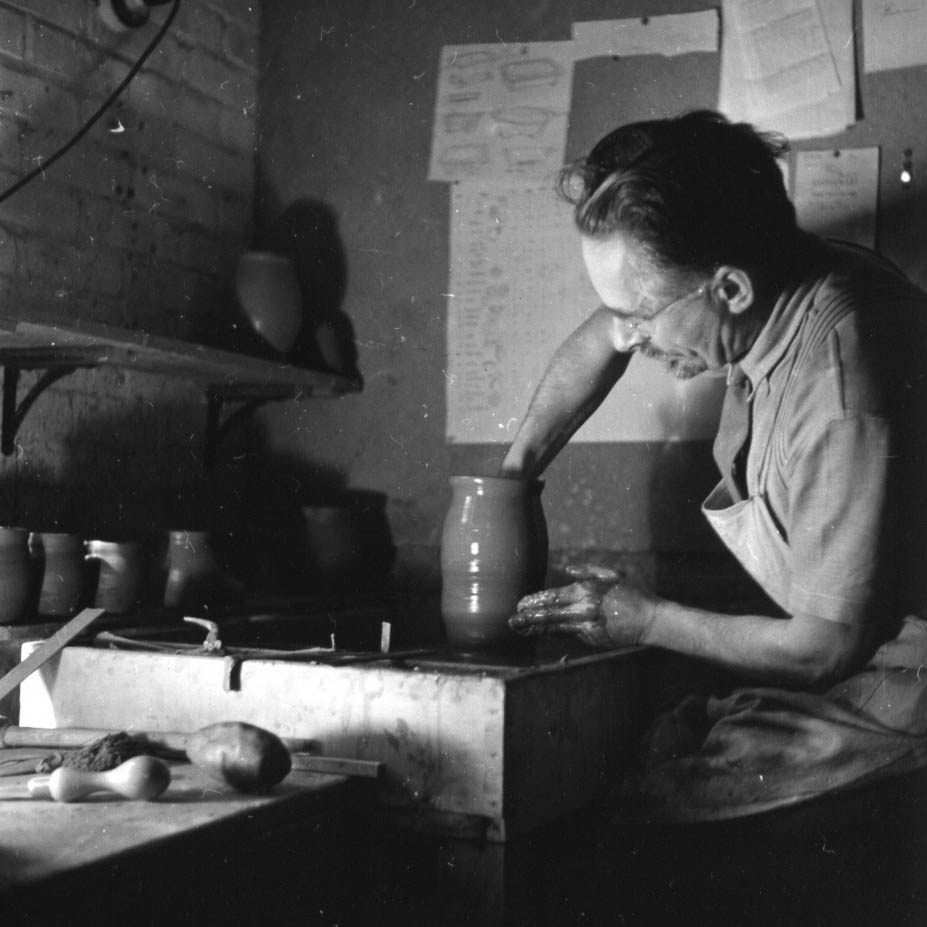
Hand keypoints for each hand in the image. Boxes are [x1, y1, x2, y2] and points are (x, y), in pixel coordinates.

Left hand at [509, 565, 656, 649]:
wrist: (650, 620)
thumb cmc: (630, 593)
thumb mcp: (609, 574)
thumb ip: (586, 571)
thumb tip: (566, 569)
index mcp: (586, 592)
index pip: (554, 597)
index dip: (535, 601)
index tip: (521, 603)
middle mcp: (584, 610)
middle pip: (550, 615)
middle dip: (529, 618)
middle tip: (512, 620)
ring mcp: (588, 627)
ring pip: (556, 629)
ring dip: (535, 630)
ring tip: (519, 630)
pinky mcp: (592, 640)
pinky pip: (569, 636)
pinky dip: (554, 634)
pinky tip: (540, 634)